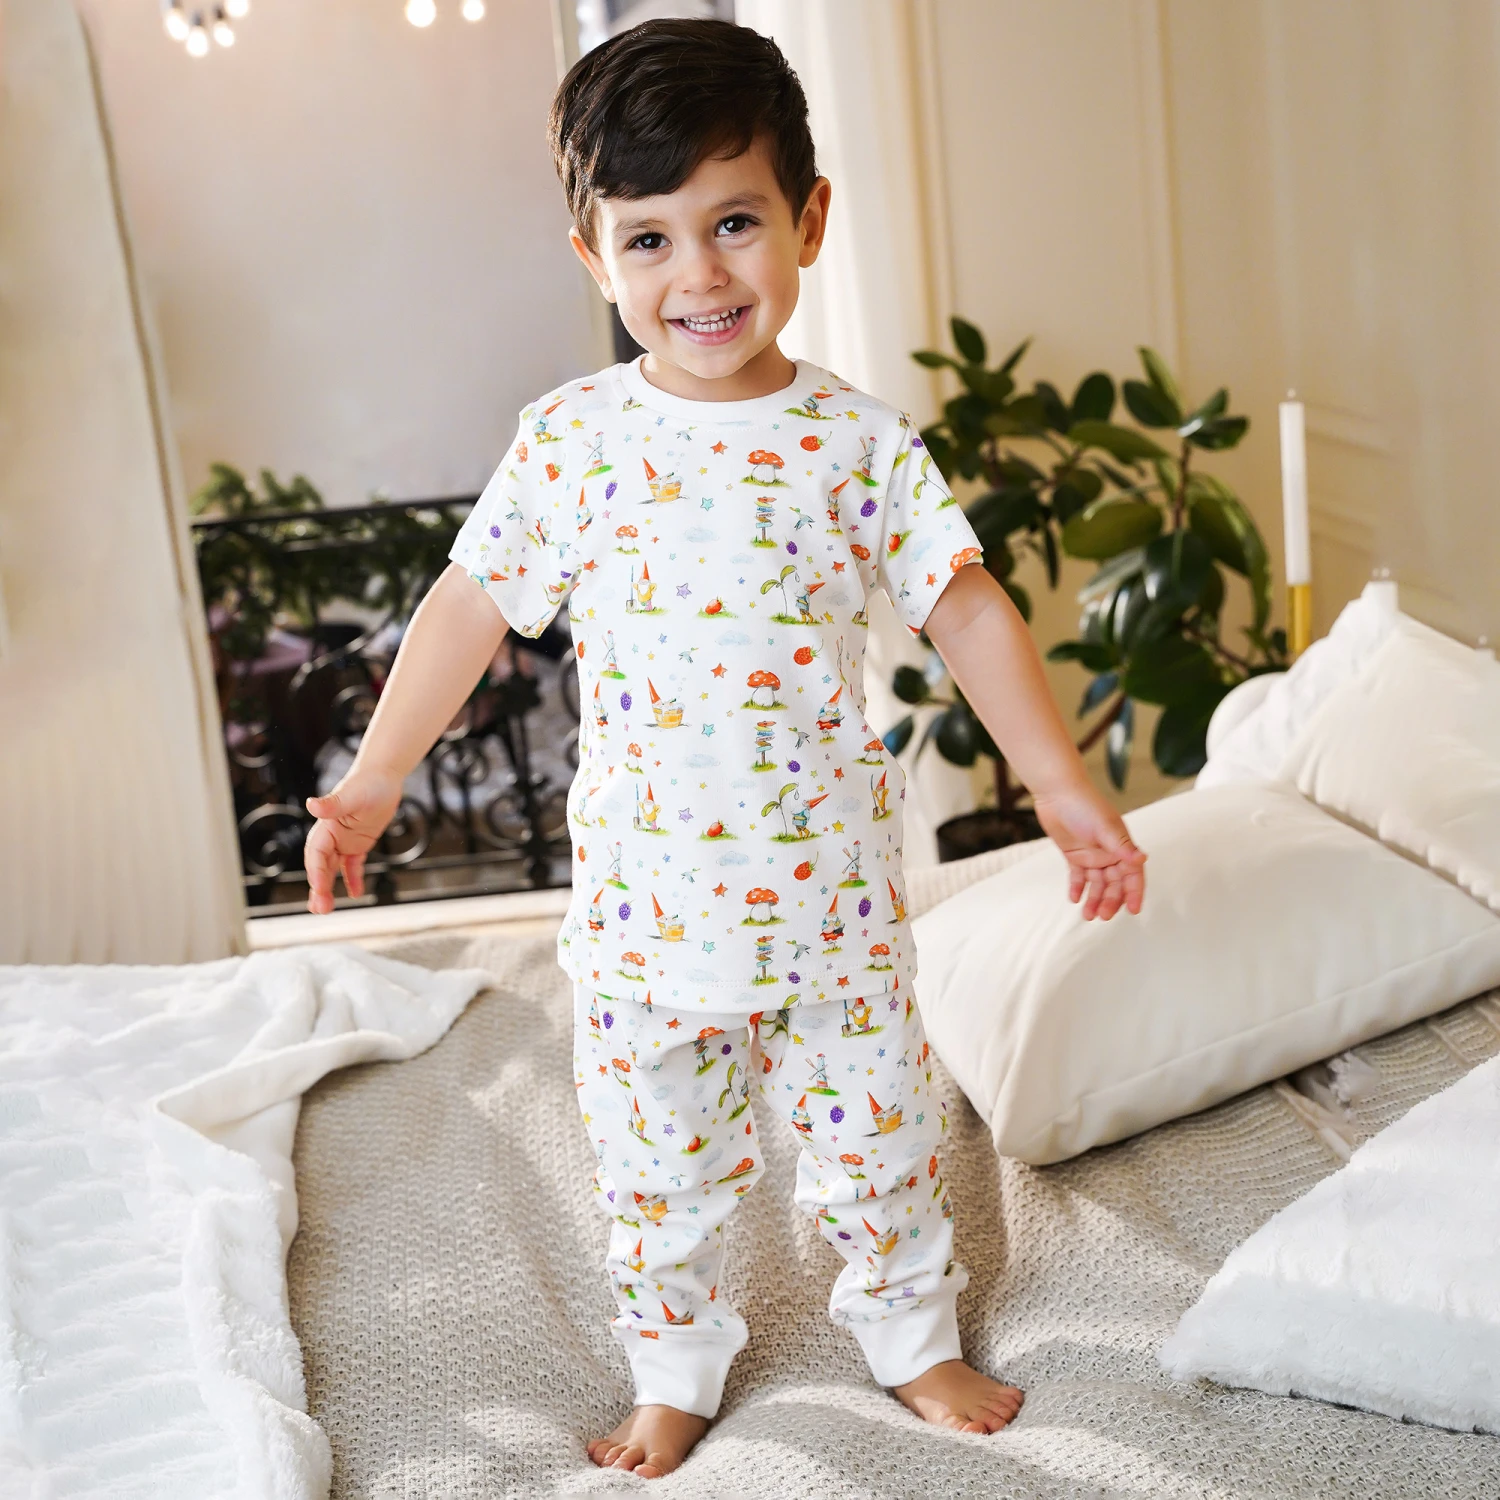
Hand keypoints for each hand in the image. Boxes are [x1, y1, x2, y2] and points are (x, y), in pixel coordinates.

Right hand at [303, 769, 403, 914]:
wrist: (383, 776)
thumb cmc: (367, 782)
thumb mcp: (352, 794)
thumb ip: (333, 803)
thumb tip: (312, 805)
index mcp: (325, 826)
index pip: (316, 853)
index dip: (316, 872)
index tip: (319, 889)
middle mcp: (331, 836)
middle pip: (320, 866)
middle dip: (319, 887)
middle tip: (320, 909)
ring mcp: (344, 841)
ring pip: (332, 869)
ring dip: (328, 888)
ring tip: (325, 908)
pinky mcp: (358, 844)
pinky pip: (352, 866)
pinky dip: (352, 879)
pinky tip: (355, 893)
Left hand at [1032, 782, 1145, 920]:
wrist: (1057, 793)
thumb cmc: (1084, 805)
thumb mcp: (1105, 827)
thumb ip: (1122, 846)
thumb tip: (1141, 860)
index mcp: (1121, 846)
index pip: (1133, 875)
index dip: (1135, 893)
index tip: (1134, 910)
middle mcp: (1109, 853)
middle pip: (1115, 883)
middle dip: (1111, 900)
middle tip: (1103, 916)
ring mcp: (1092, 854)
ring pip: (1097, 883)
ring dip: (1094, 899)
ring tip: (1088, 915)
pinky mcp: (1075, 854)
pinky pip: (1078, 876)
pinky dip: (1077, 887)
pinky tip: (1074, 899)